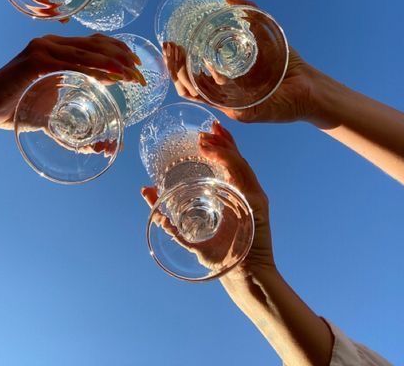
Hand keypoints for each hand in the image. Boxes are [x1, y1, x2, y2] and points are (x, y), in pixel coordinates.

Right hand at [0, 34, 142, 128]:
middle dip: (123, 59)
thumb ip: (77, 95)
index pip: (96, 42)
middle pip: (97, 44)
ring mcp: (43, 48)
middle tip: (141, 75)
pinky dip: (95, 69)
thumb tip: (104, 104)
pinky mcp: (36, 60)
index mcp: (57, 46)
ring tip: (132, 76)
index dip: (120, 51)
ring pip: (88, 52)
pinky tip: (111, 77)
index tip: (138, 66)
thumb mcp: (54, 100)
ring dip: (114, 64)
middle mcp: (51, 42)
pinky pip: (72, 63)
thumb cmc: (17, 104)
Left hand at [142, 121, 274, 275]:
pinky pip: (242, 174)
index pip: (229, 165)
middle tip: (209, 126)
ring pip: (238, 162)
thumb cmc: (220, 259)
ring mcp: (252, 195)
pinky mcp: (256, 201)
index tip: (206, 133)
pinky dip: (229, 160)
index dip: (220, 147)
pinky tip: (215, 152)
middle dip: (222, 140)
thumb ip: (170, 220)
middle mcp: (245, 192)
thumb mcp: (190, 236)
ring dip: (222, 147)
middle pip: (235, 159)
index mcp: (234, 196)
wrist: (242, 277)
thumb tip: (147, 196)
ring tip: (206, 137)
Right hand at [163, 0, 315, 123]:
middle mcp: (222, 93)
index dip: (177, 59)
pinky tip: (203, 67)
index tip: (169, 42)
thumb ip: (247, 11)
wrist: (308, 84)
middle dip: (173, 65)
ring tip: (176, 56)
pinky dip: (205, 87)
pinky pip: (217, 103)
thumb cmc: (287, 63)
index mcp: (223, 79)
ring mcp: (229, 104)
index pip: (191, 72)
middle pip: (186, 83)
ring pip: (194, 95)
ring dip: (180, 76)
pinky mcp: (240, 112)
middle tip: (169, 47)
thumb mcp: (263, 30)